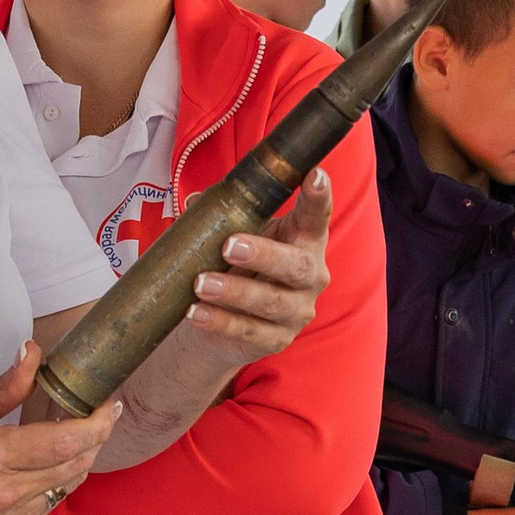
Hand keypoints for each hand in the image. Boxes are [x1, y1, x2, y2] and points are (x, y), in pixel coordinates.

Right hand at [0, 345, 118, 514]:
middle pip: (76, 463)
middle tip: (102, 412)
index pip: (63, 441)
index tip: (110, 405)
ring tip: (80, 432)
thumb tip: (32, 353)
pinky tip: (54, 459)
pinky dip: (62, 478)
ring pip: (70, 483)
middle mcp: (4, 490)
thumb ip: (4, 386)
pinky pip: (53, 501)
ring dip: (83, 457)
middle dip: (97, 436)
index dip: (97, 423)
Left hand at [179, 170, 333, 370]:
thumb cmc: (241, 267)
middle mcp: (310, 276)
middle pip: (296, 266)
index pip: (316, 217)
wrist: (228, 321)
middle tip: (229, 246)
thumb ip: (221, 215)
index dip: (319, 198)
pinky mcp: (277, 340)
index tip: (315, 175)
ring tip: (201, 283)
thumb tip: (196, 202)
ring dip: (235, 291)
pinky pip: (250, 331)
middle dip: (263, 255)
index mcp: (304, 240)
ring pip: (271, 303)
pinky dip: (221, 322)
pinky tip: (196, 312)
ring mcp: (296, 311)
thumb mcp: (237, 235)